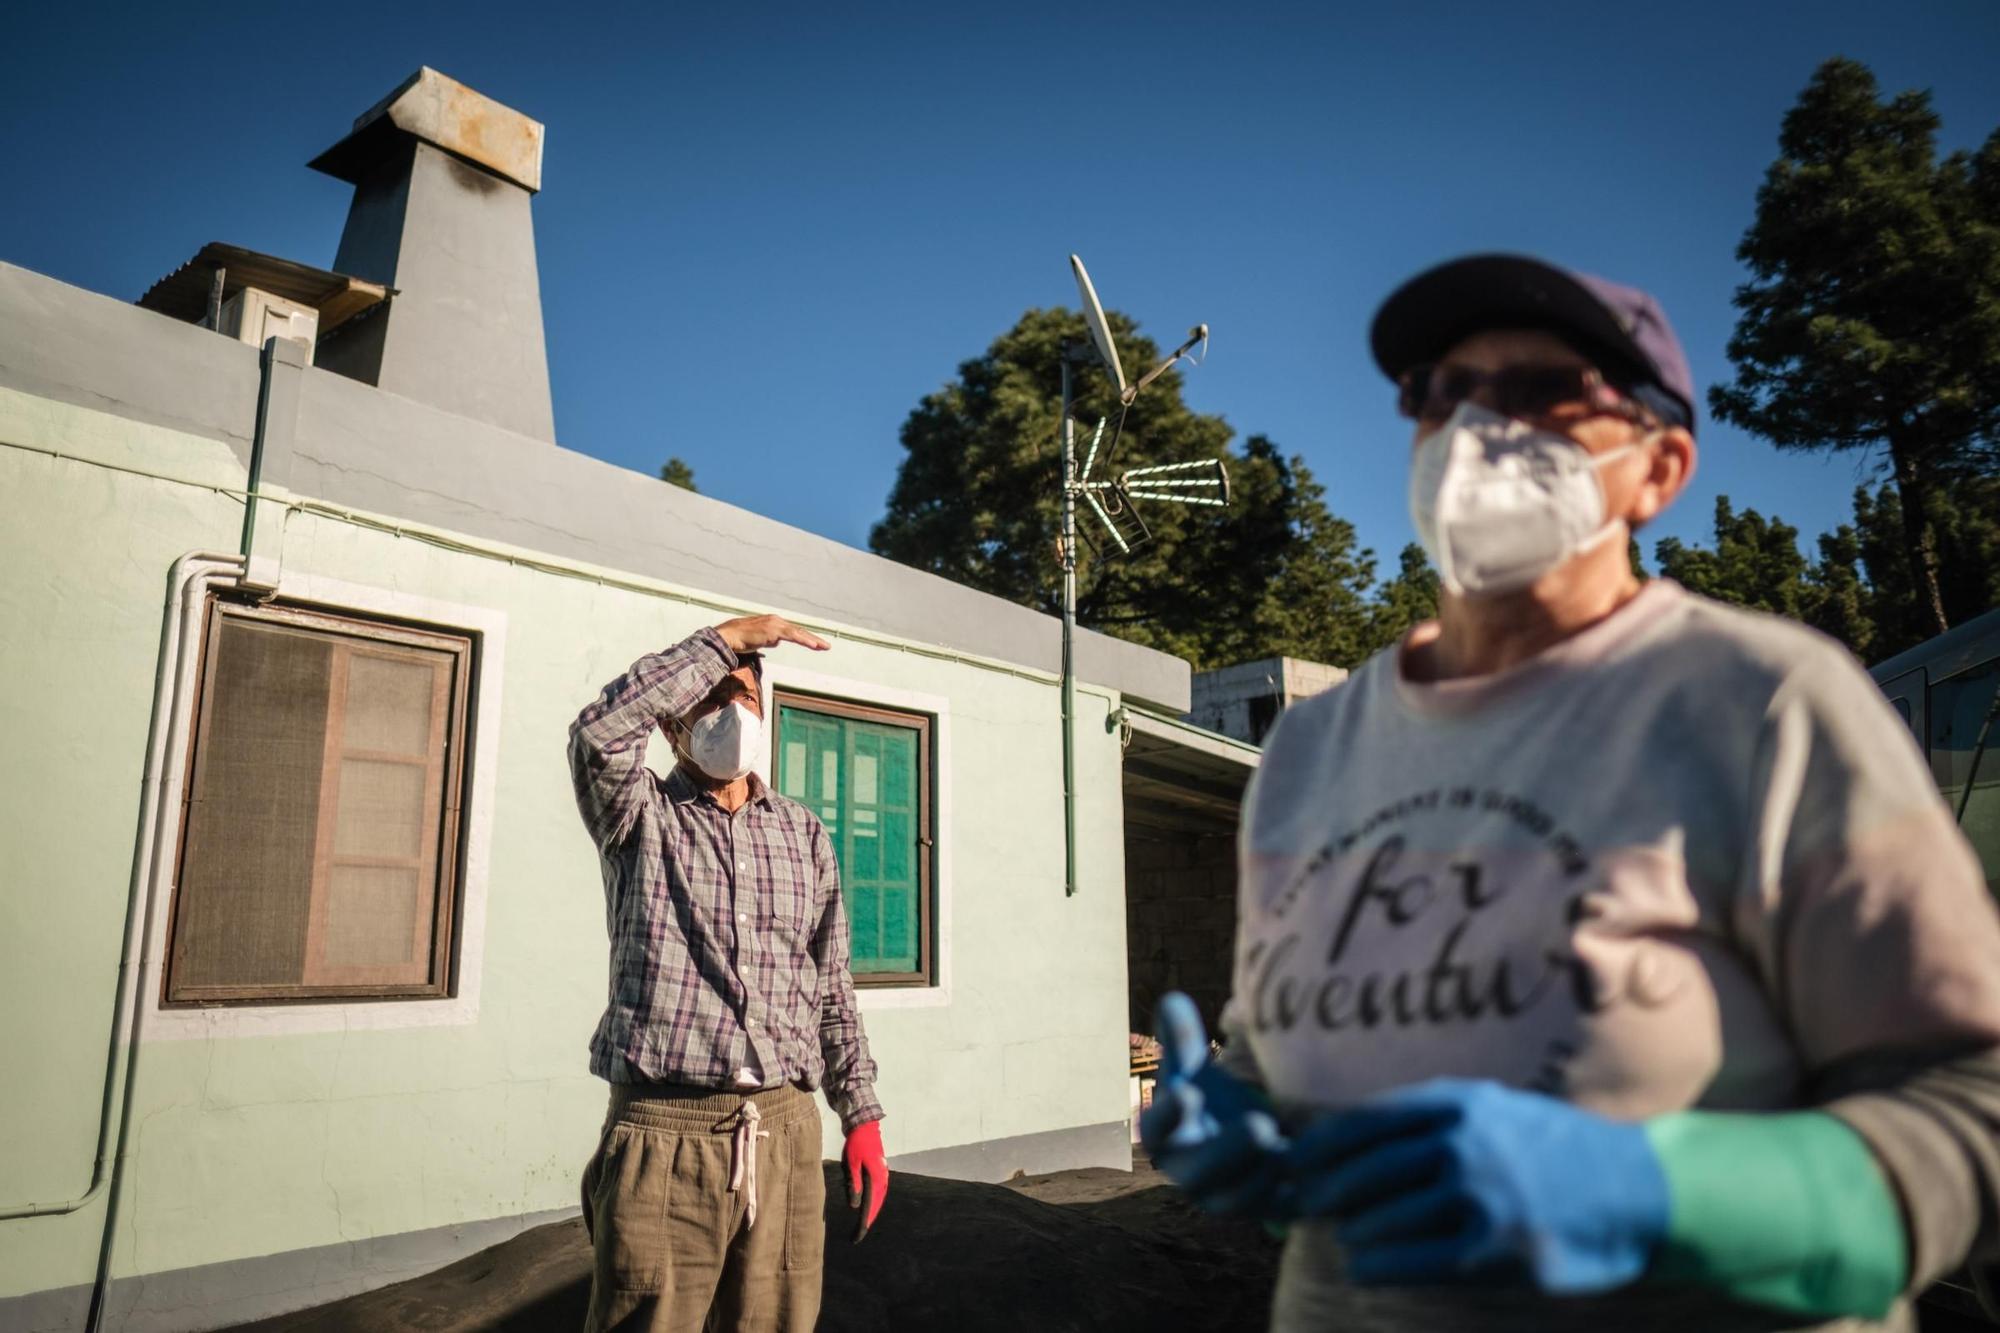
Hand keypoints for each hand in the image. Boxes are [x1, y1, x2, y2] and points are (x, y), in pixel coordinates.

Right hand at [714, 615, 829, 654]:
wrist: (729, 636)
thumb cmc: (740, 639)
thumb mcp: (758, 640)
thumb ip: (769, 640)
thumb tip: (776, 642)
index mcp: (773, 622)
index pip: (792, 631)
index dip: (804, 637)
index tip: (815, 644)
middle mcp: (776, 621)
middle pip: (799, 630)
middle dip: (813, 639)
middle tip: (826, 646)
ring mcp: (775, 624)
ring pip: (798, 633)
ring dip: (813, 641)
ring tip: (824, 647)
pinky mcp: (774, 630)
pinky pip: (793, 636)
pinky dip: (804, 640)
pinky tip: (814, 646)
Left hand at [843, 1120, 887, 1242]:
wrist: (865, 1126)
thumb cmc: (856, 1145)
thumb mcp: (851, 1164)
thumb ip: (854, 1185)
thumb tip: (854, 1207)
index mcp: (875, 1179)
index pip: (869, 1208)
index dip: (863, 1224)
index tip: (857, 1237)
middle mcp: (882, 1179)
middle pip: (875, 1206)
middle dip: (867, 1221)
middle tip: (857, 1236)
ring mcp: (882, 1175)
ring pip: (877, 1199)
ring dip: (870, 1212)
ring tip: (862, 1225)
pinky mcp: (879, 1171)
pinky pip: (877, 1191)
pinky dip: (873, 1201)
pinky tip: (867, 1205)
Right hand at [1139, 992, 1290, 1215]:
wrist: (1245, 1143)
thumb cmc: (1212, 1101)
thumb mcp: (1195, 1069)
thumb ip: (1182, 1037)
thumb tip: (1171, 999)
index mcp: (1167, 1137)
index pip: (1156, 1130)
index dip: (1167, 1114)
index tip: (1187, 1091)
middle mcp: (1191, 1174)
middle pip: (1198, 1173)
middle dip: (1226, 1153)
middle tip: (1257, 1127)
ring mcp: (1226, 1197)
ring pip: (1237, 1199)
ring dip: (1261, 1176)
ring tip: (1285, 1147)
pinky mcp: (1265, 1209)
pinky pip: (1277, 1210)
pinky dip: (1294, 1194)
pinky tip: (1313, 1168)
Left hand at [1283, 1079, 1667, 1292]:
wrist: (1638, 1190)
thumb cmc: (1552, 1148)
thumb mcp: (1491, 1108)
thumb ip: (1427, 1119)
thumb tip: (1343, 1138)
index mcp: (1458, 1103)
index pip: (1362, 1124)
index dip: (1317, 1148)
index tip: (1291, 1164)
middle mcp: (1463, 1144)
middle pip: (1363, 1174)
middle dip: (1323, 1194)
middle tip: (1302, 1207)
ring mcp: (1480, 1199)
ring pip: (1380, 1221)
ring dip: (1354, 1233)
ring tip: (1347, 1237)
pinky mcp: (1497, 1252)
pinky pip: (1411, 1263)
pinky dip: (1377, 1266)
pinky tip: (1365, 1267)